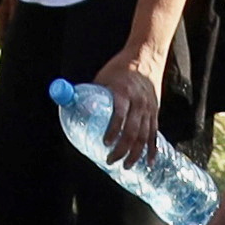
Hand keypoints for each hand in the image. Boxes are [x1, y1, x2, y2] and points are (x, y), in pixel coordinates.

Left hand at [84, 37, 162, 160]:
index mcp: (124, 92)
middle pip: (133, 131)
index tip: (104, 143)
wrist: (146, 57)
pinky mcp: (155, 113)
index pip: (120, 114)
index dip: (113, 130)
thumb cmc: (120, 68)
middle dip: (122, 149)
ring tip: (127, 166)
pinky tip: (149, 162)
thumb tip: (68, 105)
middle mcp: (139, 103)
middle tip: (111, 160)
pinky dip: (152, 149)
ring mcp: (149, 109)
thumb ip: (90, 94)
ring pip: (144, 136)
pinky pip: (154, 134)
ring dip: (136, 154)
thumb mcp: (102, 78)